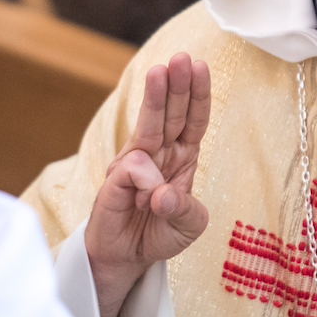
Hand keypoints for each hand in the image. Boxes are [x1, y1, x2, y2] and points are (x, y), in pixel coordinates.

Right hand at [85, 52, 210, 316]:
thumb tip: (163, 193)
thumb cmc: (160, 233)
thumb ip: (185, 209)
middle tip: (182, 57)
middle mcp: (159, 153)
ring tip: (160, 71)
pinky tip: (150, 198)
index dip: (198, 94)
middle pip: (171, 112)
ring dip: (155, 98)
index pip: (193, 119)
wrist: (127, 259)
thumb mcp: (189, 225)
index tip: (201, 66)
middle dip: (177, 84)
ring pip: (148, 125)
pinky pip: (133, 168)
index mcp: (182, 156)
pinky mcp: (116, 181)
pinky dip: (146, 180)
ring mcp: (137, 164)